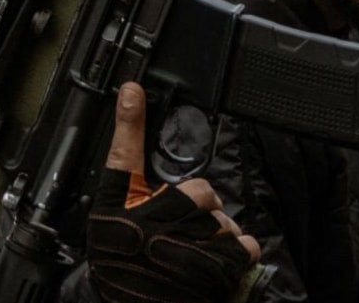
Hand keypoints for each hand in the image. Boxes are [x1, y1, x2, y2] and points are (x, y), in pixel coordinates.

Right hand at [87, 82, 260, 302]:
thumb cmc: (124, 265)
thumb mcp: (116, 220)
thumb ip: (126, 174)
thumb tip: (128, 122)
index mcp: (128, 208)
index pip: (124, 155)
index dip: (129, 121)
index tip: (133, 91)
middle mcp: (158, 220)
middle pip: (200, 193)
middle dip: (199, 211)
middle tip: (182, 233)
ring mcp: (190, 243)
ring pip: (223, 221)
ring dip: (217, 235)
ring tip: (195, 254)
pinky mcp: (217, 268)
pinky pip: (242, 245)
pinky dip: (237, 253)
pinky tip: (217, 262)